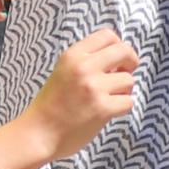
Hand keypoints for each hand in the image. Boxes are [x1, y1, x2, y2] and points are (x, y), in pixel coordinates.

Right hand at [26, 28, 138, 151]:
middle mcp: (84, 67)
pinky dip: (122, 108)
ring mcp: (94, 88)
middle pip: (124, 51)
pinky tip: (108, 112)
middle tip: (124, 74)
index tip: (116, 60)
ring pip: (129, 80)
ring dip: (124, 91)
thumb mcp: (63, 72)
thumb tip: (117, 61)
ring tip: (109, 99)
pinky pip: (128, 102)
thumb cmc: (51, 105)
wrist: (38, 134)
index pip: (107, 35)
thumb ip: (86, 62)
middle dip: (130, 62)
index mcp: (73, 55)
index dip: (118, 46)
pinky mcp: (102, 108)